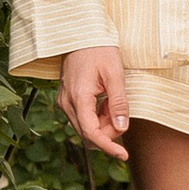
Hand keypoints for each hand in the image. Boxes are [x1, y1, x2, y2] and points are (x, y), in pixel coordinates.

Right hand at [58, 45, 129, 160]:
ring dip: (103, 123)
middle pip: (88, 133)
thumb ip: (118, 103)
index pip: (92, 133)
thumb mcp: (115, 74)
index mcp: (78, 98)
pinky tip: (106, 101)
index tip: (123, 156)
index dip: (108, 147)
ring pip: (86, 126)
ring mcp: (65, 102)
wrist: (80, 33)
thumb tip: (122, 129)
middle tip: (122, 113)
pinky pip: (83, 117)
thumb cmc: (99, 49)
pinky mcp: (67, 99)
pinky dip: (97, 116)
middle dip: (108, 132)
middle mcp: (67, 104)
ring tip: (114, 101)